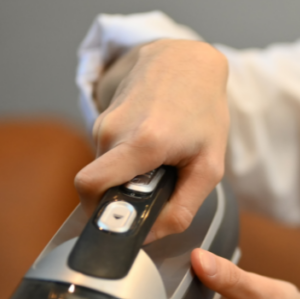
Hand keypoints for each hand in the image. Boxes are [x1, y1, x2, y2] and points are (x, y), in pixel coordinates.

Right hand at [74, 39, 229, 241]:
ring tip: (158, 159)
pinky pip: (106, 153)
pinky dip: (125, 158)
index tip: (119, 221)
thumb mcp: (209, 166)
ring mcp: (104, 121)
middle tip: (154, 187)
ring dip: (127, 174)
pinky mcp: (102, 116)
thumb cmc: (203, 111)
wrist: (187, 61)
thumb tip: (150, 236)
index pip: (90, 186)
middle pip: (98, 184)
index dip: (97, 212)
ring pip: (104, 168)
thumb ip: (182, 209)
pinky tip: (149, 144)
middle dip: (122, 195)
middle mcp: (114, 130)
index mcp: (142, 142)